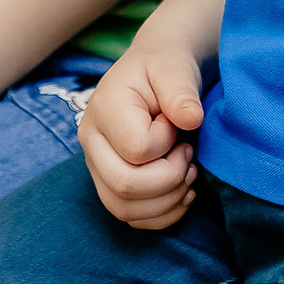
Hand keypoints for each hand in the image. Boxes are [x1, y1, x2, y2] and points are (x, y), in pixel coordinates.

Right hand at [77, 35, 204, 229]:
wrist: (157, 69)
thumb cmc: (165, 66)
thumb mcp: (175, 67)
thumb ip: (181, 91)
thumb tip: (192, 119)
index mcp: (104, 108)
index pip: (136, 150)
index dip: (167, 144)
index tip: (179, 124)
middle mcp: (91, 140)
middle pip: (123, 187)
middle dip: (169, 181)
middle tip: (189, 156)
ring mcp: (96, 165)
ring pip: (124, 209)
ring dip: (167, 202)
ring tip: (188, 174)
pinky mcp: (108, 182)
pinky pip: (130, 216)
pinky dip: (162, 214)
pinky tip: (182, 192)